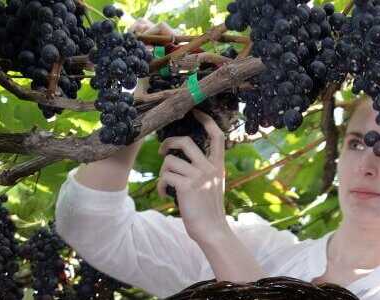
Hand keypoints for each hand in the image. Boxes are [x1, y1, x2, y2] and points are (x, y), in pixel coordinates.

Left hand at [157, 110, 228, 241]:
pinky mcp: (187, 186)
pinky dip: (161, 187)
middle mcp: (209, 167)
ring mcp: (199, 176)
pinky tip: (165, 196)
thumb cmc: (209, 210)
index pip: (216, 136)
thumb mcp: (213, 185)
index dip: (206, 121)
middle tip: (161, 152)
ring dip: (163, 174)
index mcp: (218, 165)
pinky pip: (165, 178)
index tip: (196, 112)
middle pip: (185, 142)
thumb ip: (203, 171)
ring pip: (169, 162)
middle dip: (168, 144)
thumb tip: (179, 160)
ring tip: (167, 187)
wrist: (212, 230)